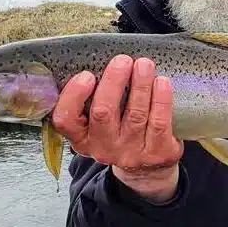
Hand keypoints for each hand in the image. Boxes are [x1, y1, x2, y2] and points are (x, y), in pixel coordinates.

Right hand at [51, 54, 183, 200]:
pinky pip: (159, 122)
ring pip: (135, 114)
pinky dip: (161, 99)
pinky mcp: (157, 153)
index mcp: (82, 138)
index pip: (65, 120)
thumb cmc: (121, 132)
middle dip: (113, 82)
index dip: (74, 96)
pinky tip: (162, 82)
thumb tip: (99, 58)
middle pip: (103, 113)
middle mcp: (104, 148)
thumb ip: (93, 99)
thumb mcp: (99, 124)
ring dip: (141, 85)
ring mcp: (131, 153)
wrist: (148, 168)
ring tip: (144, 64)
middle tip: (123, 60)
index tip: (87, 75)